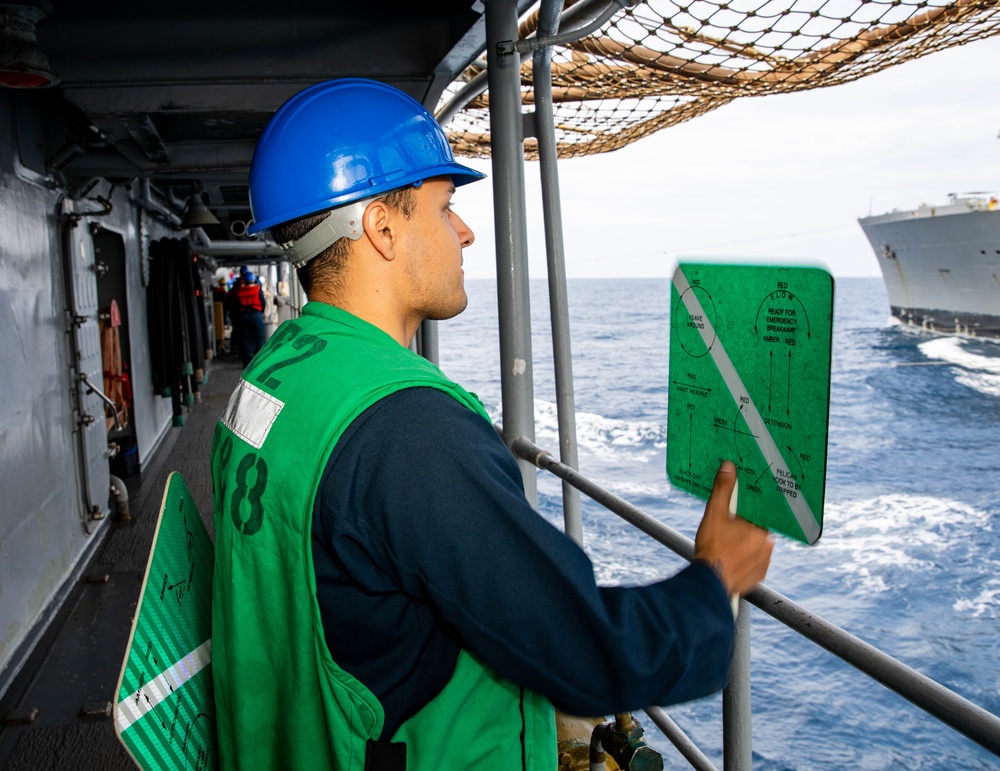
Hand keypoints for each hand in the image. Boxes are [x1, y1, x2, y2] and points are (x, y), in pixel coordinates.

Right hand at [694, 460, 773, 595]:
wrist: (707, 582)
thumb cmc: (712, 549)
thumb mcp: (714, 513)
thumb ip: (723, 489)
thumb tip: (728, 469)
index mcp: (761, 530)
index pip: (757, 514)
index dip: (744, 513)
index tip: (733, 515)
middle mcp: (768, 547)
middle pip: (755, 530)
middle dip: (741, 529)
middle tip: (724, 531)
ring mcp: (764, 564)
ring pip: (754, 548)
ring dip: (743, 545)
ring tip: (724, 546)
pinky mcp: (757, 577)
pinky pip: (753, 564)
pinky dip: (744, 560)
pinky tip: (729, 558)